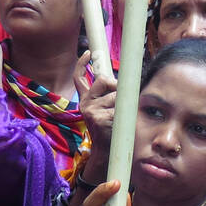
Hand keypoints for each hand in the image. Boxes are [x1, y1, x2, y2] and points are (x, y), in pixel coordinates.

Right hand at [75, 51, 116, 165]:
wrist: (107, 153)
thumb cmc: (111, 129)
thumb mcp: (107, 110)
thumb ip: (110, 95)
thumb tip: (123, 80)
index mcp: (86, 100)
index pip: (79, 78)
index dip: (83, 64)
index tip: (88, 52)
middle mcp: (85, 103)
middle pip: (104, 80)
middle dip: (117, 86)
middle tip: (121, 101)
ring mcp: (91, 111)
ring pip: (116, 95)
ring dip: (125, 104)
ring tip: (121, 119)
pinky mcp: (99, 119)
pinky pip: (120, 107)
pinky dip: (126, 114)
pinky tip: (121, 125)